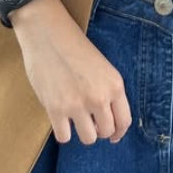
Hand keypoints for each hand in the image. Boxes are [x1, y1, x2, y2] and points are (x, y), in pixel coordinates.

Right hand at [11, 0, 132, 145]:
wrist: (47, 33)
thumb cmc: (74, 46)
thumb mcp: (102, 67)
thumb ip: (107, 91)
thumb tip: (106, 118)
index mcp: (115, 85)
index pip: (124, 121)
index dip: (118, 132)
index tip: (113, 137)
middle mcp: (99, 97)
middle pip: (106, 132)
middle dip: (99, 130)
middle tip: (90, 123)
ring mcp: (77, 105)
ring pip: (87, 138)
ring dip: (81, 132)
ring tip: (75, 120)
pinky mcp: (55, 109)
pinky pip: (64, 137)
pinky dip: (63, 131)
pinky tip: (60, 119)